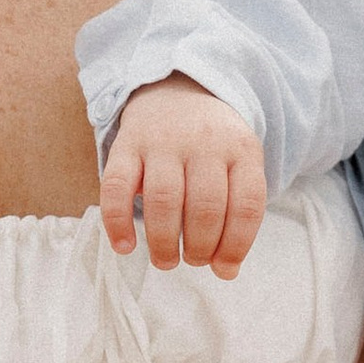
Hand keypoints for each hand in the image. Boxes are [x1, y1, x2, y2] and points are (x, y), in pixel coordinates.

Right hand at [101, 78, 267, 276]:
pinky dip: (118, 222)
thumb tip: (226, 272)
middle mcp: (204, 142)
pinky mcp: (126, 145)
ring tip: (166, 260)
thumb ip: (237, 217)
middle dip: (200, 247)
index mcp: (241, 149)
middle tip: (194, 260)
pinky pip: (116, 187)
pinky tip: (124, 246)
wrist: (176, 91)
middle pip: (205, 206)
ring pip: (164, 199)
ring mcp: (163, 141)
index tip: (224, 267)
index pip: (247, 205)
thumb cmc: (211, 146)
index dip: (237, 245)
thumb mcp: (238, 167)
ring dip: (164, 242)